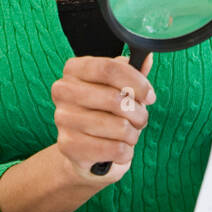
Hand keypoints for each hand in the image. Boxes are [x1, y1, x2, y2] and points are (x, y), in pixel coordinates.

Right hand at [52, 52, 154, 185]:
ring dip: (133, 133)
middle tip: (140, 118)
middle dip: (138, 112)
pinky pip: (114, 149)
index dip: (136, 82)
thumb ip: (132, 74)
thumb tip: (147, 59)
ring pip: (119, 126)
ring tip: (128, 134)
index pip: (109, 68)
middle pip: (115, 98)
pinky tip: (120, 148)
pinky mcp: (68, 145)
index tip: (149, 96)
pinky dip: (126, 152)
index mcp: (74, 69)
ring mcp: (63, 118)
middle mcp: (63, 91)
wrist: (81, 148)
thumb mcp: (116, 88)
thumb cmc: (101, 111)